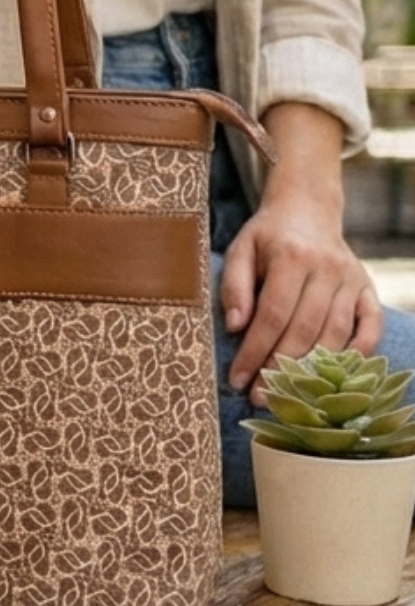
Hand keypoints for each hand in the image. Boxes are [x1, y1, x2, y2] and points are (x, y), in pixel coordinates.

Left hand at [221, 105, 382, 402]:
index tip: (237, 379)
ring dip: (312, 370)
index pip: (272, 315)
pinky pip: (371, 327)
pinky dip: (358, 354)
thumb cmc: (267, 236)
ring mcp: (352, 279)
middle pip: (304, 330)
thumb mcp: (240, 249)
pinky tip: (336, 376)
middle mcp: (327, 269)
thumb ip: (235, 286)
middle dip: (279, 368)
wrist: (307, 209)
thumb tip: (236, 327)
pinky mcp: (368, 288)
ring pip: (335, 334)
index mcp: (293, 257)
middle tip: (259, 396)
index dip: (254, 351)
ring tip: (288, 394)